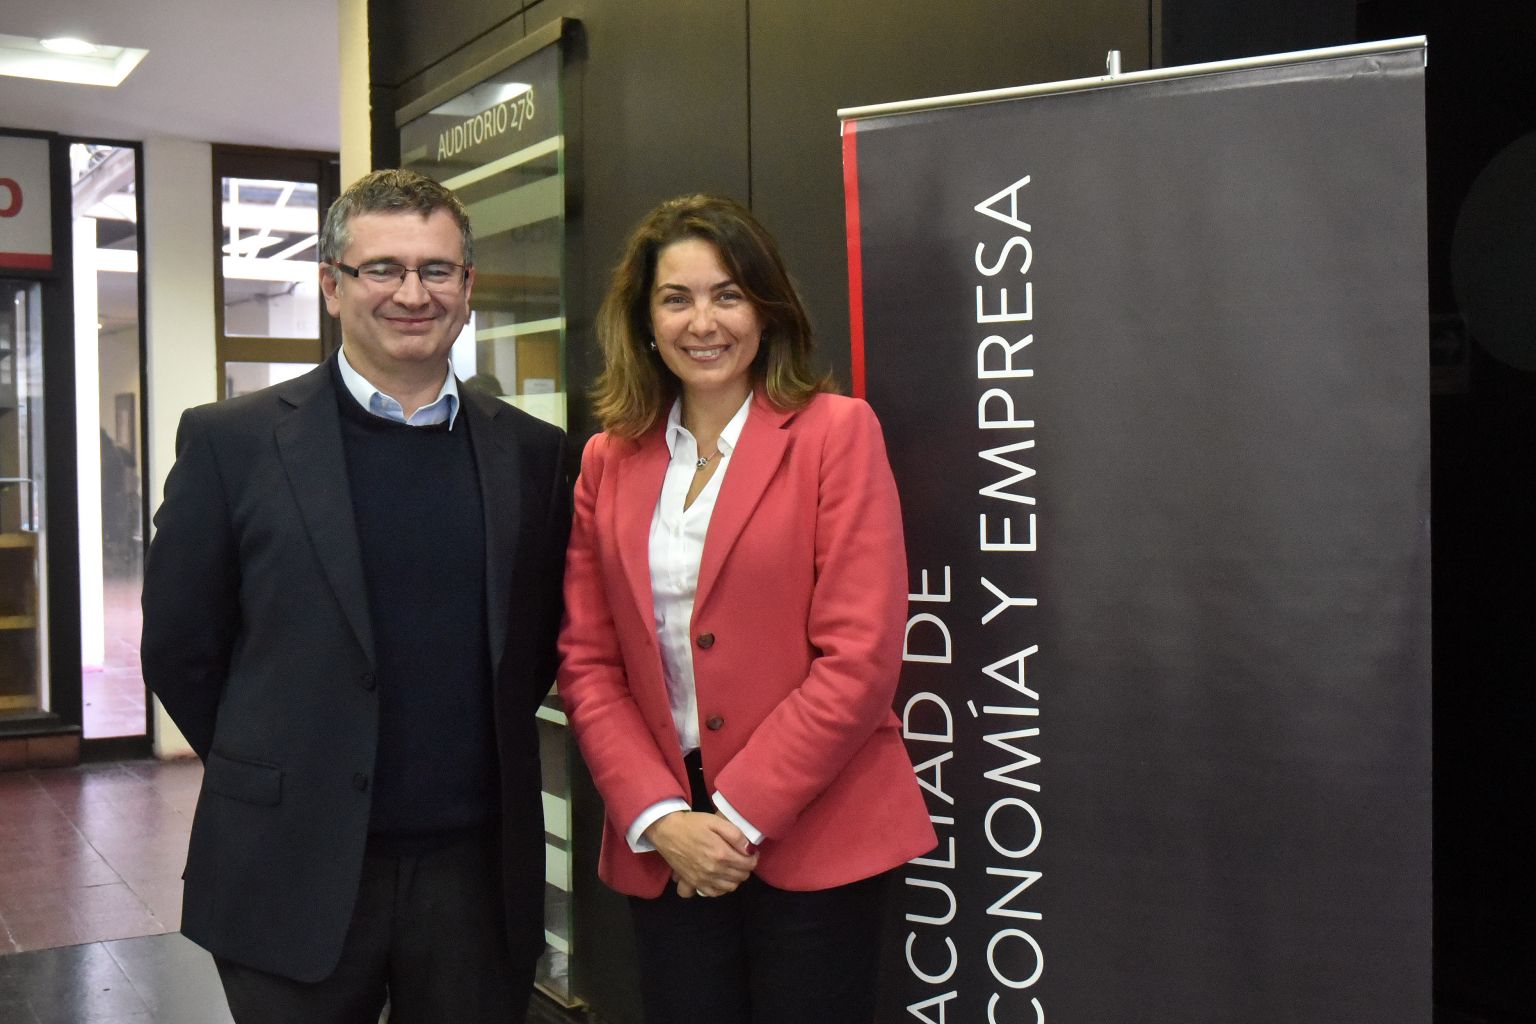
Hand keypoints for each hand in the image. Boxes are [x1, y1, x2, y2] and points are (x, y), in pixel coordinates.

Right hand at [643, 811, 758, 896]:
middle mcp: (714, 870)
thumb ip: (735, 835)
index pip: (748, 864)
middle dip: (746, 867)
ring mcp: (704, 879)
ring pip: (731, 886)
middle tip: (742, 857)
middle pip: (741, 876)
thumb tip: (749, 849)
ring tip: (733, 867)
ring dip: (736, 878)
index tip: (751, 851)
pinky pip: (715, 893)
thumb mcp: (716, 821)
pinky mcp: (694, 883)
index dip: (754, 858)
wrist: (667, 831)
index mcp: (721, 854)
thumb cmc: (692, 824)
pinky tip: (721, 878)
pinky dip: (722, 888)